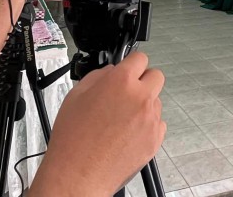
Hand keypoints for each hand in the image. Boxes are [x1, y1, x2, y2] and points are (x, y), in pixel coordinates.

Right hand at [35, 52, 165, 195]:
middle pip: (156, 76)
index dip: (132, 63)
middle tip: (129, 92)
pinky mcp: (155, 138)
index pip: (140, 58)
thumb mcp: (76, 95)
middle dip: (144, 81)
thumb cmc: (74, 139)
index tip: (129, 69)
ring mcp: (150, 119)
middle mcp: (140, 97)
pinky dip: (147, 125)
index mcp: (121, 81)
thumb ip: (98, 76)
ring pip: (156, 101)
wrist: (79, 174)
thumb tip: (111, 72)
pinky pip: (158, 123)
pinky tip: (128, 133)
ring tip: (122, 119)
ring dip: (144, 104)